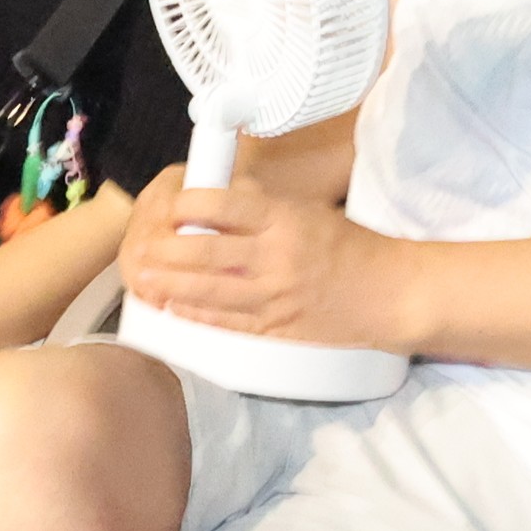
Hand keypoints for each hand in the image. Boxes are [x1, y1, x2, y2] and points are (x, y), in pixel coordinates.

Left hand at [115, 170, 376, 345]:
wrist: (389, 293)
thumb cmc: (351, 247)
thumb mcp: (309, 212)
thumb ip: (264, 210)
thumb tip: (215, 202)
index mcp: (285, 218)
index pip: (223, 204)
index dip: (188, 204)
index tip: (169, 206)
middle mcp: (276, 256)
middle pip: (205, 251)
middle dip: (166, 251)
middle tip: (141, 249)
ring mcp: (275, 295)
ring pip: (208, 291)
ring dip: (171, 286)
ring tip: (146, 280)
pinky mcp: (277, 327)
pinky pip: (227, 322)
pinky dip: (197, 316)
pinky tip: (176, 310)